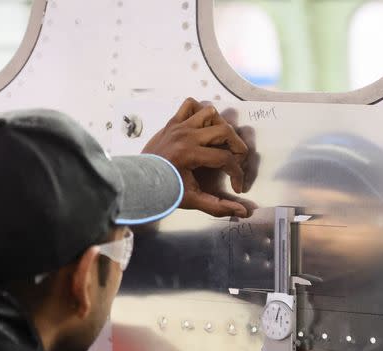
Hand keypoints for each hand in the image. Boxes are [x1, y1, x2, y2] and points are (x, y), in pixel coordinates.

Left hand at [141, 98, 252, 217]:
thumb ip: (218, 206)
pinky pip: (189, 105)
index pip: (225, 159)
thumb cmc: (165, 191)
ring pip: (209, 113)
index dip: (237, 174)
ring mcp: (178, 126)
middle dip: (237, 147)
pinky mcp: (172, 122)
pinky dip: (199, 112)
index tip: (237, 186)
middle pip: (224, 131)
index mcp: (190, 154)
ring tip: (221, 142)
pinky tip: (203, 127)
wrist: (138, 181)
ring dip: (220, 126)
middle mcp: (186, 136)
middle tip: (237, 161)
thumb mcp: (193, 200)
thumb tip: (244, 212)